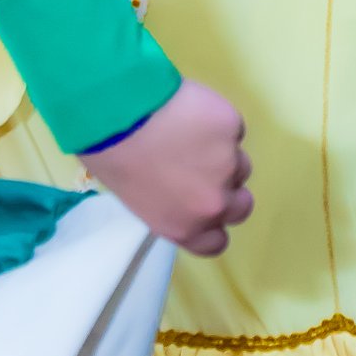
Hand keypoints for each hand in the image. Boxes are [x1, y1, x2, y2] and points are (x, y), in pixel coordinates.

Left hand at [82, 78, 251, 254]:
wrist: (122, 116)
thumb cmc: (114, 160)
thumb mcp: (136, 201)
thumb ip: (169, 206)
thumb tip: (176, 191)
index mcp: (185, 227)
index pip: (216, 242)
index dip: (213, 225)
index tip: (203, 208)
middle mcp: (213, 203)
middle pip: (242, 206)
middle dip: (229, 190)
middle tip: (205, 169)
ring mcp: (229, 163)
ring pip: (239, 163)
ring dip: (223, 154)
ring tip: (192, 135)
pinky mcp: (233, 128)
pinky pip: (232, 128)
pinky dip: (217, 123)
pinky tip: (192, 112)